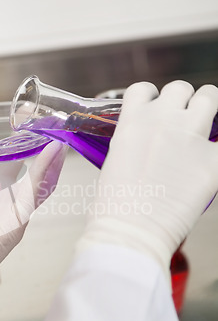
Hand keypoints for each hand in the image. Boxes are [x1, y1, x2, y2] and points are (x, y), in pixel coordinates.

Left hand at [0, 133, 65, 315]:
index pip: (12, 168)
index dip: (21, 148)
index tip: (25, 127)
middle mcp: (3, 205)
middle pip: (30, 173)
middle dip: (40, 150)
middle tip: (46, 127)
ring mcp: (12, 215)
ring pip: (39, 182)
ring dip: (50, 160)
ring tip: (57, 137)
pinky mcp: (16, 225)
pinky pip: (35, 195)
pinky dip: (45, 173)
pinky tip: (52, 154)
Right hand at [77, 81, 217, 280]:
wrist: (131, 232)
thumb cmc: (115, 207)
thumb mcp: (114, 163)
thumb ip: (132, 144)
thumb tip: (145, 147)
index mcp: (132, 121)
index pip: (144, 89)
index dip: (151, 99)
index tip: (154, 111)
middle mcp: (162, 120)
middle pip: (181, 88)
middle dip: (183, 102)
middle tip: (183, 121)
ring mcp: (191, 138)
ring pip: (210, 98)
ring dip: (208, 109)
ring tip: (206, 127)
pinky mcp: (214, 162)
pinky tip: (213, 159)